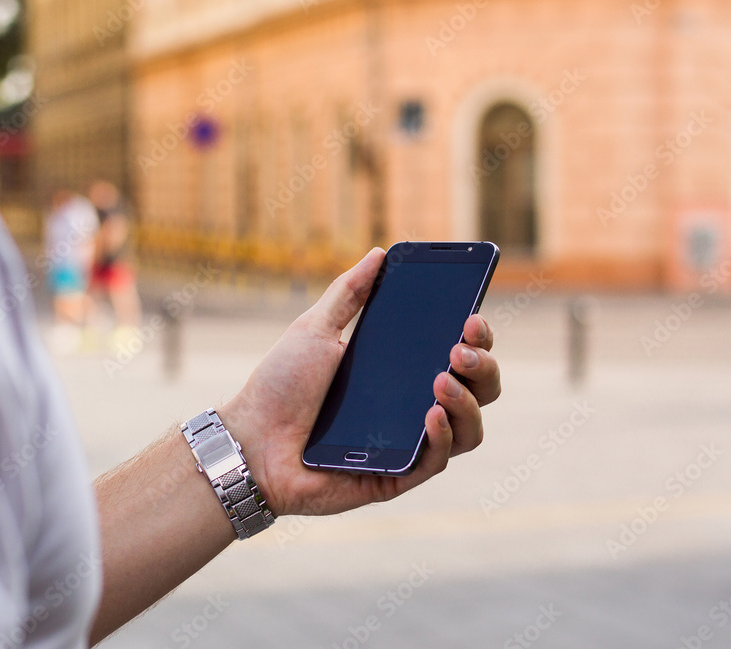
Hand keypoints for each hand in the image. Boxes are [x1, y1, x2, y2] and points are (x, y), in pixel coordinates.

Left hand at [219, 248, 500, 517]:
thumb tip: (379, 254)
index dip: (478, 338)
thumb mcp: (315, 329)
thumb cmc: (279, 385)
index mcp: (401, 372)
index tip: (472, 317)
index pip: (460, 355)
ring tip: (442, 378)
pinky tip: (430, 413)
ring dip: (467, 402)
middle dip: (482, 366)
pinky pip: (437, 461)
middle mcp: (412, 408)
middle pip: (478, 391)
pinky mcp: (395, 476)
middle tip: (460, 348)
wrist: (248, 438)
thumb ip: (349, 293)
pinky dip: (442, 436)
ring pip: (469, 430)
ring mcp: (407, 444)